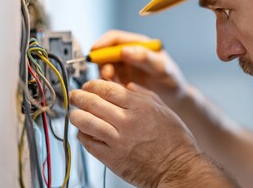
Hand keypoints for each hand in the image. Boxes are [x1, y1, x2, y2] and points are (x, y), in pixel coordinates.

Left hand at [69, 79, 199, 186]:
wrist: (177, 168)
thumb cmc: (174, 140)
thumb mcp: (164, 109)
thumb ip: (144, 95)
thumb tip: (128, 85)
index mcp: (140, 106)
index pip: (108, 89)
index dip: (93, 85)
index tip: (87, 85)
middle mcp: (127, 121)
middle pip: (93, 103)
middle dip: (79, 96)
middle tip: (75, 95)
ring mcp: (118, 140)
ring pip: (86, 122)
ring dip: (76, 115)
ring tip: (74, 113)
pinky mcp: (112, 158)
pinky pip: (89, 143)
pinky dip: (82, 135)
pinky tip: (83, 131)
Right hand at [92, 30, 188, 110]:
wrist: (175, 99)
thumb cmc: (172, 80)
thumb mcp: (162, 68)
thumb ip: (145, 58)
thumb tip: (124, 50)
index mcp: (138, 45)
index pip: (115, 38)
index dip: (102, 43)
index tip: (94, 51)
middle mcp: (128, 55)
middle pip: (106, 53)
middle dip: (102, 63)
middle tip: (108, 74)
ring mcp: (124, 69)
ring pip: (105, 69)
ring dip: (105, 76)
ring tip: (116, 85)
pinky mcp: (121, 82)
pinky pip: (108, 82)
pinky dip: (109, 87)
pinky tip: (119, 92)